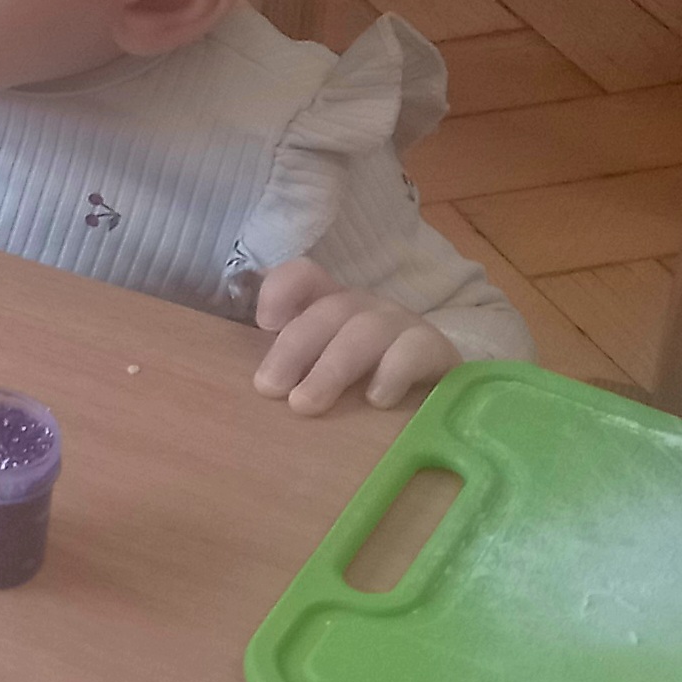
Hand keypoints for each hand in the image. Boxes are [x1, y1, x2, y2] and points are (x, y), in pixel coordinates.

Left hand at [253, 259, 459, 413]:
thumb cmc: (361, 384)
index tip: (264, 325)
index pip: (303, 276)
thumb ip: (286, 368)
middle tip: (270, 389)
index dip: (280, 291)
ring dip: (332, 368)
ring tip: (305, 405)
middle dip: (294, 348)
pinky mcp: (435, 350)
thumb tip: (245, 384)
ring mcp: (401, 325)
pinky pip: (414, 351)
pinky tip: (375, 400)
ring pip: (365, 331)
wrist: (435, 393)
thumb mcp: (319, 371)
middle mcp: (364, 309)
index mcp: (330, 307)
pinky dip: (392, 374)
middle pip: (328, 311)